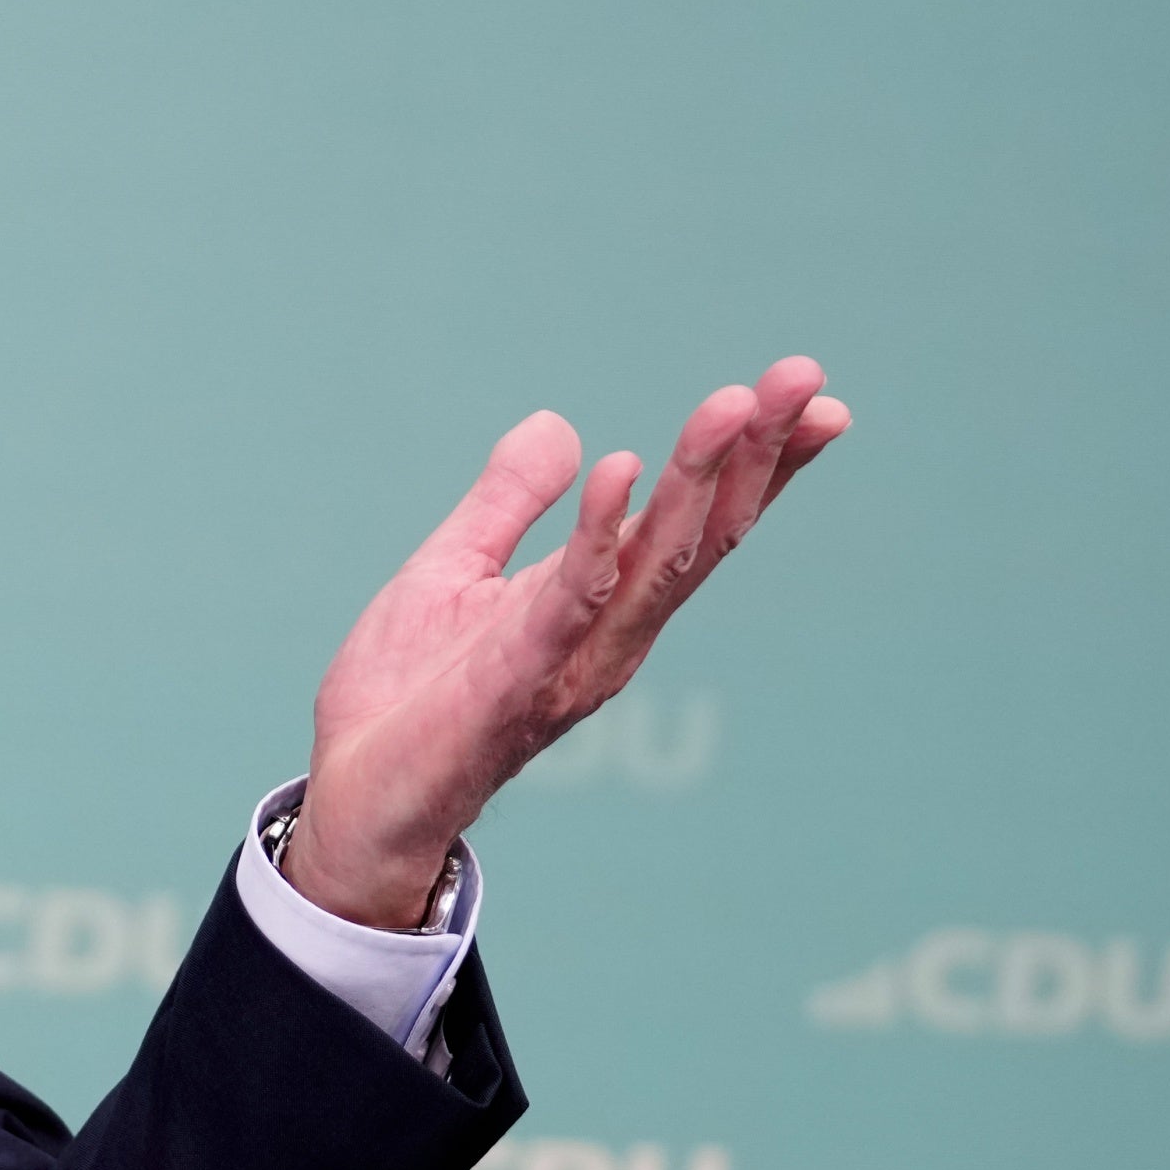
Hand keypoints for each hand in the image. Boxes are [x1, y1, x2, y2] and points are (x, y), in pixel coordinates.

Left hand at [279, 358, 850, 928]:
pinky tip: (619, 471)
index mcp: (602, 602)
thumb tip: (558, 423)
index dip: (756, 461)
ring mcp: (572, 660)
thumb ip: (507, 502)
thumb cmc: (407, 696)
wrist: (355, 792)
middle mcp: (611, 633)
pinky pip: (572, 601)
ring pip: (658, 560)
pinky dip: (598, 537)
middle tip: (806, 376)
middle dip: (755, 455)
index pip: (694, 521)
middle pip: (701, 533)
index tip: (814, 396)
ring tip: (736, 403)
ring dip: (698, 480)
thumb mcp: (454, 571)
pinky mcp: (517, 681)